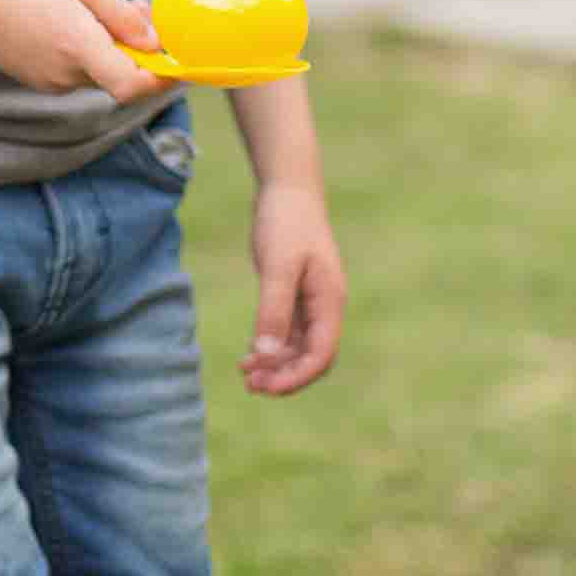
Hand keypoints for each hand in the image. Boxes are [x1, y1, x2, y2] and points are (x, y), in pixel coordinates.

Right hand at [0, 0, 174, 103]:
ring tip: (94, 6)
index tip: (179, 62)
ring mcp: (49, 82)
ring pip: (99, 72)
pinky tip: (70, 20)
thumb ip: (120, 14)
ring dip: (110, 47)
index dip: (163, 79)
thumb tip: (155, 42)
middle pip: (121, 76)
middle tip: (136, 7)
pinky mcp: (38, 80)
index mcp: (77, 46)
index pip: (133, 86)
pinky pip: (76, 71)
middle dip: (137, 49)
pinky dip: (86, 51)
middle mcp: (65, 74)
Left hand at [239, 181, 345, 395]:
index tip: (267, 387)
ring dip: (275, 363)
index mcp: (330, 302)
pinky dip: (269, 345)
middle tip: (251, 387)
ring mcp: (310, 300)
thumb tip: (266, 355)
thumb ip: (273, 310)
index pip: (321, 354)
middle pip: (311, 356)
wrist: (286, 188)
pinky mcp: (293, 293)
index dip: (296, 376)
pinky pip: (286, 330)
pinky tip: (248, 355)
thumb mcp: (277, 266)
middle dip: (284, 375)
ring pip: (297, 346)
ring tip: (245, 376)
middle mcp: (324, 306)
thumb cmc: (285, 223)